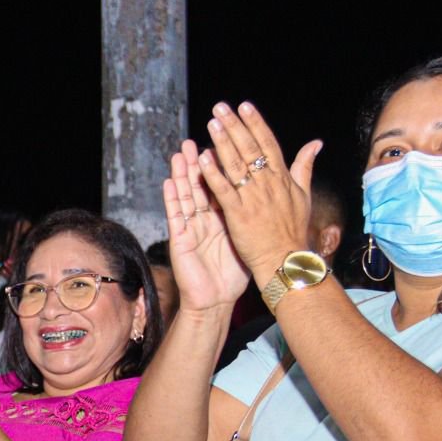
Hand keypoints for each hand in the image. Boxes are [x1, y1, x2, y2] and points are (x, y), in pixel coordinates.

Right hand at [161, 140, 249, 311]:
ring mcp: (190, 228)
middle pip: (200, 186)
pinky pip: (176, 216)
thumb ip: (256, 215)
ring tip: (180, 153)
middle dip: (197, 163)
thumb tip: (272, 197)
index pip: (221, 185)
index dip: (220, 165)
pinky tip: (169, 182)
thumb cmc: (233, 273)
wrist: (217, 300)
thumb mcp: (249, 239)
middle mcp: (204, 219)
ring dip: (182, 174)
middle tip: (196, 140)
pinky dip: (172, 199)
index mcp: (222, 217)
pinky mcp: (179, 240)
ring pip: (185, 196)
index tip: (222, 141)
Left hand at [196, 102, 321, 279]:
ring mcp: (253, 198)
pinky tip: (203, 159)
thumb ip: (305, 167)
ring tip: (211, 123)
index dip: (256, 123)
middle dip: (235, 126)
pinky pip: (224, 190)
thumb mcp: (303, 195)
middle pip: (250, 148)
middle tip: (220, 107)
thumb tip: (316, 143)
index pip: (268, 143)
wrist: (286, 259)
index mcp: (282, 178)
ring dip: (223, 142)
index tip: (244, 106)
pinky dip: (214, 174)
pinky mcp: (239, 214)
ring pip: (236, 164)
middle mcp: (268, 184)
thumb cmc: (293, 230)